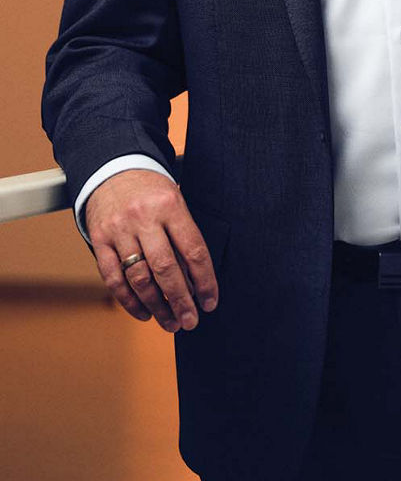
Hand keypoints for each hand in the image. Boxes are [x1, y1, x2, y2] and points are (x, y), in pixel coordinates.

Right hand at [85, 169, 218, 332]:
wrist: (113, 169)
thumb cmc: (151, 190)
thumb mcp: (175, 201)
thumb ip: (184, 236)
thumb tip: (197, 281)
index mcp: (170, 205)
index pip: (192, 249)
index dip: (204, 281)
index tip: (210, 302)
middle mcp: (144, 217)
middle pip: (165, 268)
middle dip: (180, 300)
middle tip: (190, 321)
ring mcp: (119, 229)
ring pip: (139, 278)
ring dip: (157, 306)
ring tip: (170, 322)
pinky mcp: (99, 240)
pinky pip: (113, 279)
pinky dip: (129, 301)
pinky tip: (144, 312)